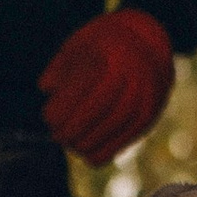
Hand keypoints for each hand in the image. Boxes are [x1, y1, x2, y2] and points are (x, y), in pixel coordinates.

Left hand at [39, 9, 175, 162]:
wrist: (150, 40)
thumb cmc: (104, 42)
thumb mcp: (79, 43)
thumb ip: (61, 66)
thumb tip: (45, 89)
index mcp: (112, 52)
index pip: (83, 88)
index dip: (62, 108)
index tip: (48, 117)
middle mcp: (134, 72)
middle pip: (99, 109)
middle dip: (73, 128)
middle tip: (58, 136)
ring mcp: (147, 93)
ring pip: (114, 125)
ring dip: (89, 142)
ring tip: (72, 145)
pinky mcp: (151, 112)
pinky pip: (129, 136)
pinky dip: (108, 151)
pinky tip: (90, 156)